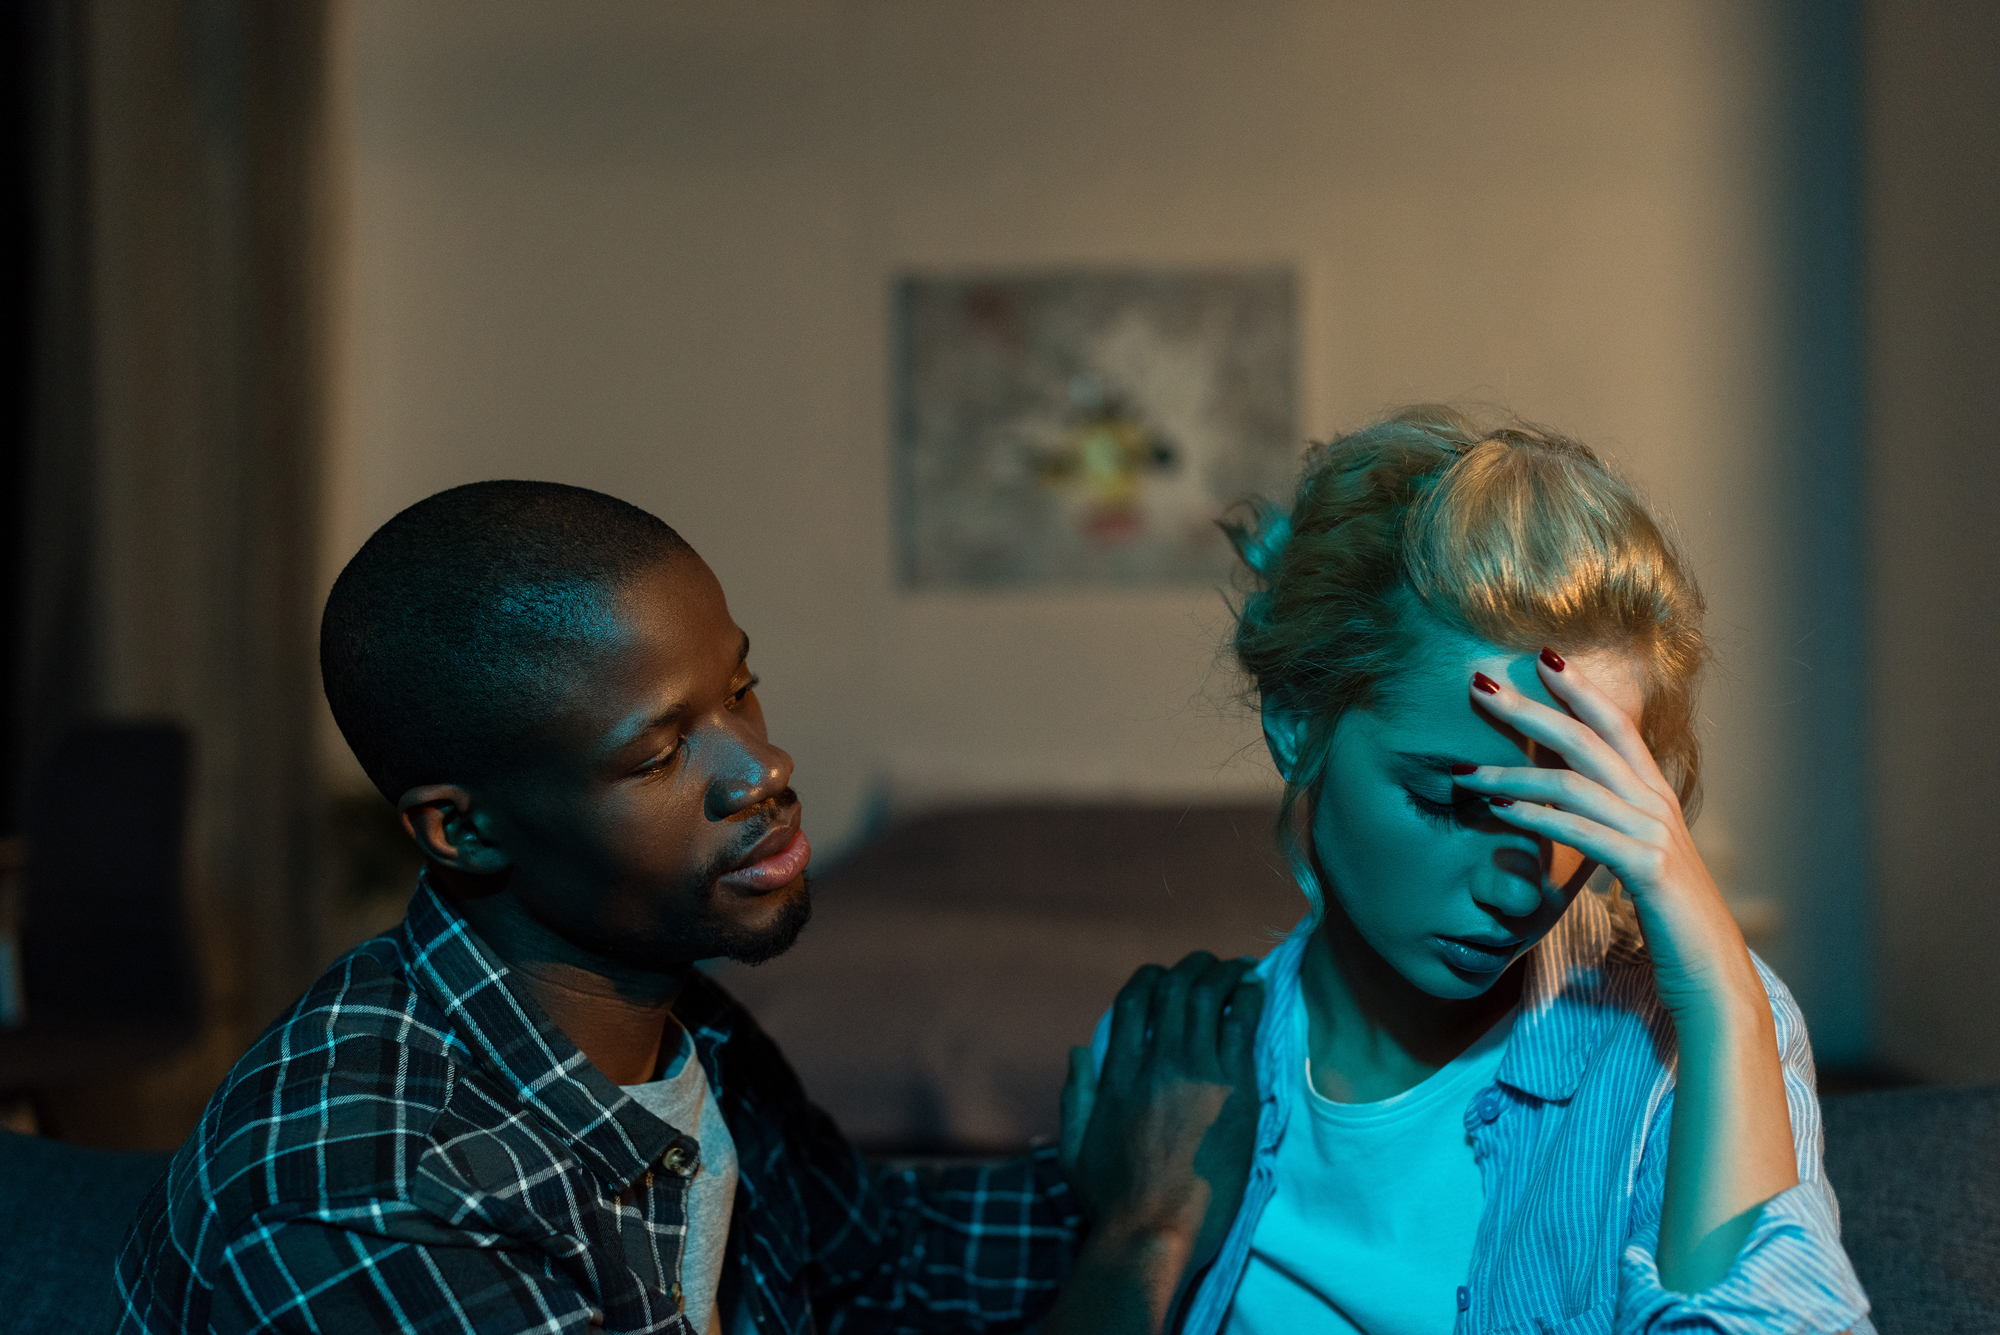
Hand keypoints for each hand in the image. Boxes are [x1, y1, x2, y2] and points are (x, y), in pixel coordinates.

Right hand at [1058, 952, 1263, 1306]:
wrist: (1156, 1229)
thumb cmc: (1112, 1200)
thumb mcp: (1074, 1147)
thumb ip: (1074, 1094)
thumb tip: (1078, 1050)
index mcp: (1117, 1072)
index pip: (1133, 1001)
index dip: (1149, 979)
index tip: (1163, 977)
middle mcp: (1156, 1061)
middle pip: (1174, 989)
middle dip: (1192, 967)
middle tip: (1208, 963)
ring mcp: (1197, 1072)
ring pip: (1208, 997)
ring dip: (1223, 973)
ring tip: (1237, 967)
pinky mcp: (1235, 1089)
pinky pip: (1242, 1025)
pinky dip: (1247, 998)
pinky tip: (1254, 988)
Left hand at [1451, 652, 1799, 1292]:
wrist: (1712, 979)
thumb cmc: (1670, 925)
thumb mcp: (1639, 862)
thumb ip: (1613, 828)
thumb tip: (1575, 811)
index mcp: (1657, 798)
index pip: (1617, 728)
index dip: (1581, 690)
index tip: (1542, 657)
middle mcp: (1658, 805)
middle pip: (1589, 739)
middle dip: (1531, 708)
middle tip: (1480, 683)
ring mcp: (1656, 834)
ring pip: (1575, 783)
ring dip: (1512, 771)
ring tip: (1462, 770)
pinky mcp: (1647, 868)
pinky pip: (1582, 831)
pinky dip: (1536, 815)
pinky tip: (1497, 810)